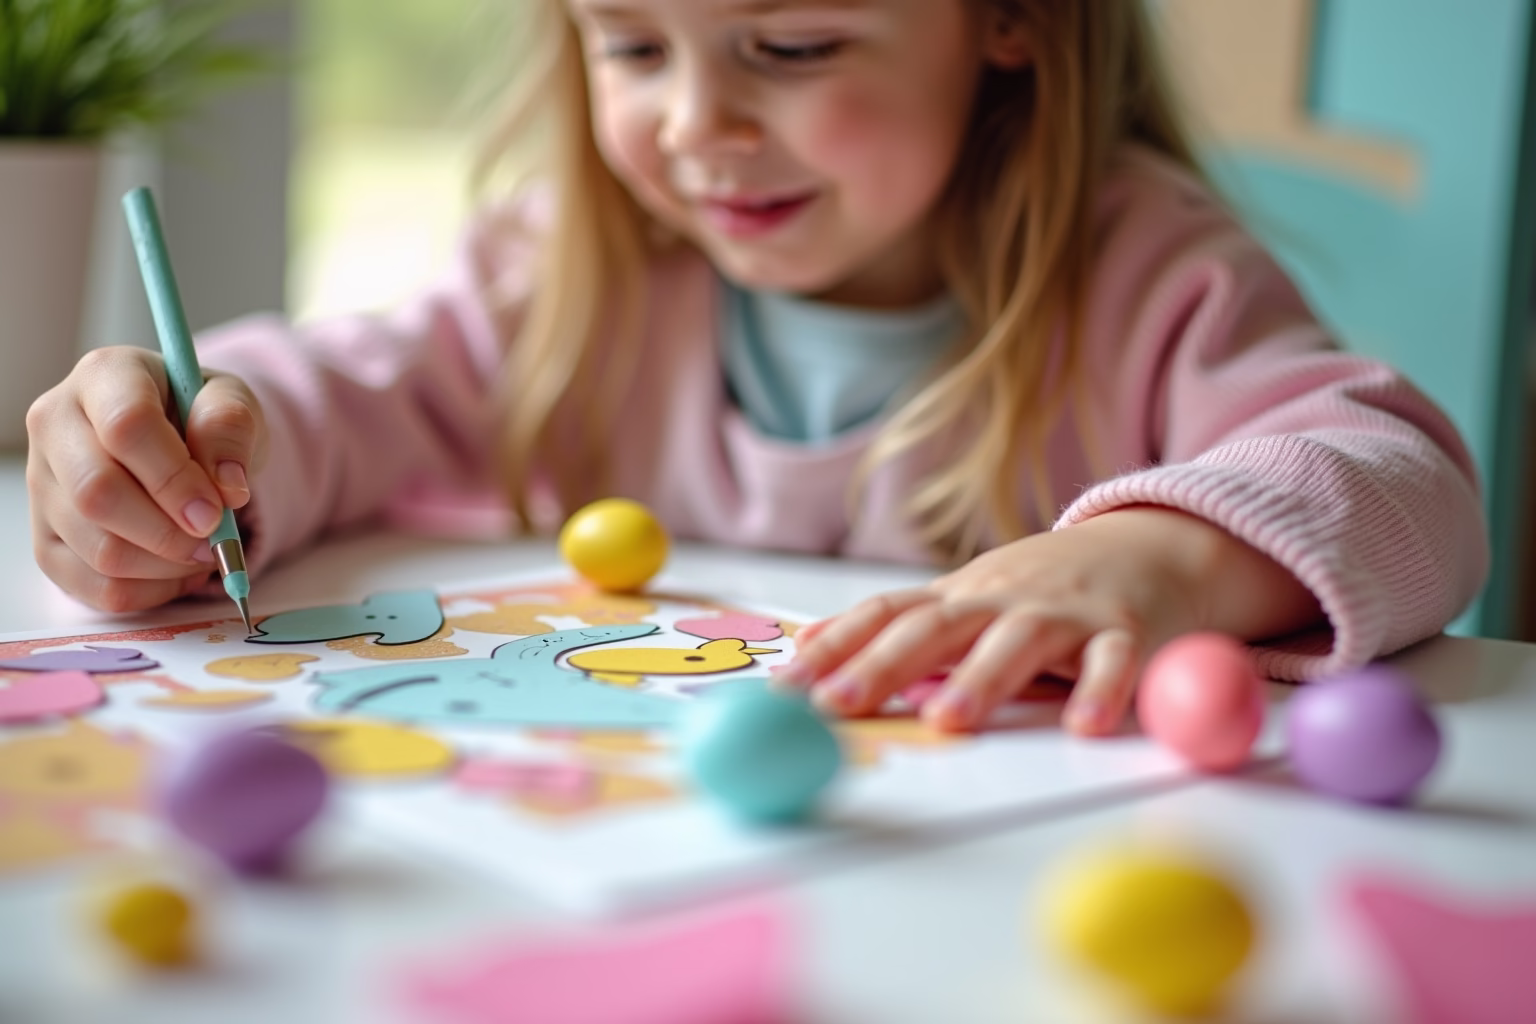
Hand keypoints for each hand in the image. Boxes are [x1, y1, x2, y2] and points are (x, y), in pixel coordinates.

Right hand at [26, 346, 266, 611]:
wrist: (182, 440)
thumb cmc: (203, 417)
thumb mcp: (233, 403)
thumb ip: (232, 430)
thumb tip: (227, 488)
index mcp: (104, 376)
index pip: (125, 426)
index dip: (174, 478)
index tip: (217, 510)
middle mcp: (56, 424)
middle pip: (97, 494)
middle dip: (167, 531)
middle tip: (213, 540)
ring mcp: (42, 483)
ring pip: (96, 547)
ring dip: (164, 565)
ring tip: (203, 552)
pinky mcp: (46, 536)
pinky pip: (91, 585)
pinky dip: (147, 592)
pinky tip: (177, 571)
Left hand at [782, 507, 1321, 736]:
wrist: (1153, 544)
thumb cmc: (1045, 587)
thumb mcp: (968, 599)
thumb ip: (899, 626)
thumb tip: (809, 649)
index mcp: (959, 597)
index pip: (885, 614)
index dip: (833, 649)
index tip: (784, 689)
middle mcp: (1002, 598)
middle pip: (935, 628)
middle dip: (881, 666)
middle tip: (837, 706)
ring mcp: (1064, 613)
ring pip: (1018, 642)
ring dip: (981, 680)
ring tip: (946, 720)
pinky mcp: (1127, 634)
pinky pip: (1114, 662)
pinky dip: (1102, 691)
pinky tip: (1084, 726)